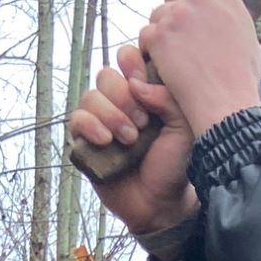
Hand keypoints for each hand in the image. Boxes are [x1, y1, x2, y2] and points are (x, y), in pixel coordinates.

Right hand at [67, 45, 195, 238]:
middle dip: (124, 97)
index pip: (129, 57)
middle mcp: (121, 101)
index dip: (133, 62)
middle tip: (143, 123)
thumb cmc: (175, 164)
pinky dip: (91, 126)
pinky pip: (77, 120)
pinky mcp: (86, 140)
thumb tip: (137, 83)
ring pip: (91, 96)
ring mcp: (101, 120)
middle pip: (107, 75)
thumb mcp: (184, 127)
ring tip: (130, 139)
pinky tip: (107, 141)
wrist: (161, 202)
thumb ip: (168, 97)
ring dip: (111, 115)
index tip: (142, 79)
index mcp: (144, 91)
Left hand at [139, 0, 260, 136]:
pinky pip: (146, 37)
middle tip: (187, 46)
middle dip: (176, 16)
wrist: (226, 105)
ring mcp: (176, 14)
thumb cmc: (241, 81)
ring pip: (157, 16)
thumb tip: (224, 12)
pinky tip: (169, 70)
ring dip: (162, 35)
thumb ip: (231, 17)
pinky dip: (152, 53)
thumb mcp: (249, 39)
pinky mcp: (159, 34)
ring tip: (180, 62)